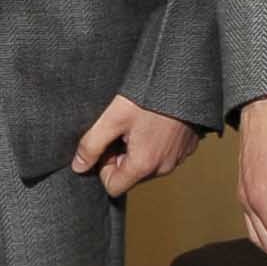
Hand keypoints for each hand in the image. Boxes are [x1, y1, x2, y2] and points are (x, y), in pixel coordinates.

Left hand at [71, 96, 198, 197]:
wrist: (183, 78)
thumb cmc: (149, 96)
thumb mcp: (112, 118)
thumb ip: (91, 145)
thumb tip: (79, 166)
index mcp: (144, 165)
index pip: (113, 187)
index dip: (104, 167)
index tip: (108, 143)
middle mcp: (164, 167)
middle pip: (131, 176)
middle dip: (121, 156)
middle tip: (123, 128)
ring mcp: (178, 157)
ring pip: (148, 164)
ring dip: (138, 149)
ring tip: (139, 121)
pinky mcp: (188, 146)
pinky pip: (165, 153)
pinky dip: (156, 142)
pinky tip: (154, 121)